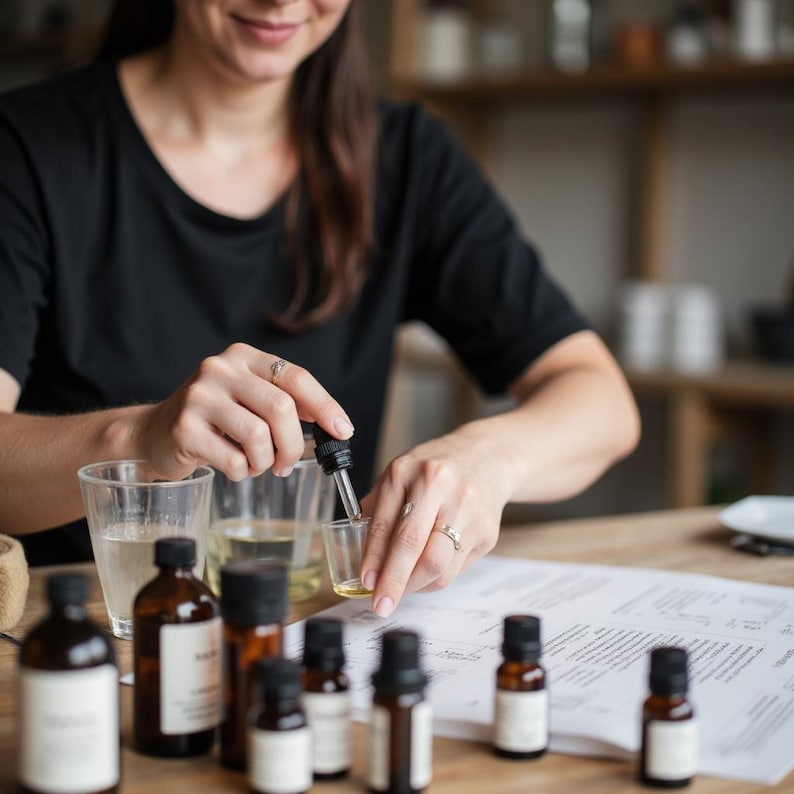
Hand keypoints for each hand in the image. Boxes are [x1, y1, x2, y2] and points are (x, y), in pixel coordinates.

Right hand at [132, 343, 353, 480]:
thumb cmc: (213, 420)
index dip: (325, 405)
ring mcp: (199, 397)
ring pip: (259, 436)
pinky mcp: (184, 428)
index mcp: (243, 357)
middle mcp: (220, 369)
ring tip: (256, 464)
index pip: (296, 377)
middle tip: (287, 463)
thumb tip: (335, 424)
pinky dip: (242, 472)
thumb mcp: (249, 399)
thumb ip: (285, 403)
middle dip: (293, 445)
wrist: (153, 433)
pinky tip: (233, 467)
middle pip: (281, 408)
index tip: (343, 431)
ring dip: (266, 462)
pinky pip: (233, 460)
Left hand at [359, 431, 511, 617]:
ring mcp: (468, 509)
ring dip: (415, 585)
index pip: (386, 522)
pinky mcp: (487, 530)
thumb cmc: (435, 468)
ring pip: (438, 565)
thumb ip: (379, 507)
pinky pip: (456, 568)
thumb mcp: (401, 473)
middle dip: (394, 581)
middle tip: (381, 604)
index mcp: (410, 470)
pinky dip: (435, 579)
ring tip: (403, 587)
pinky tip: (426, 573)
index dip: (373, 557)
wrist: (486, 456)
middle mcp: (440, 487)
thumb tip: (358, 554)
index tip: (366, 581)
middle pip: (414, 546)